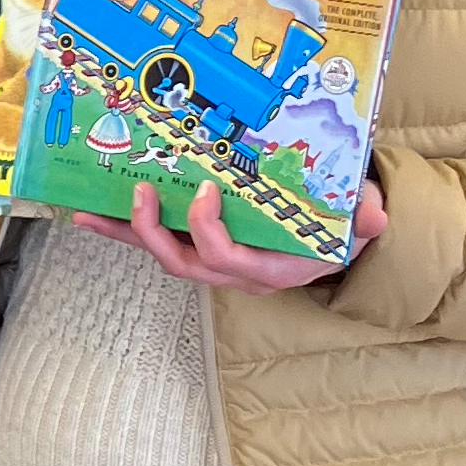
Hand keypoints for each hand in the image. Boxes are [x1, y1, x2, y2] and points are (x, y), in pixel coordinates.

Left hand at [71, 172, 388, 292]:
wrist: (334, 236)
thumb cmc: (340, 226)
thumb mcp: (359, 220)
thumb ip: (366, 216)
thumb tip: (376, 216)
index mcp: (272, 270)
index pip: (229, 260)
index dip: (210, 230)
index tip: (205, 192)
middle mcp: (237, 273)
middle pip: (185, 263)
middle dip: (155, 232)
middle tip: (140, 194)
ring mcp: (215, 263)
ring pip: (164, 255)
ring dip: (126, 233)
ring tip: (89, 211)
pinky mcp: (200, 250)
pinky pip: (160, 243)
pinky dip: (127, 230)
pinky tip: (94, 213)